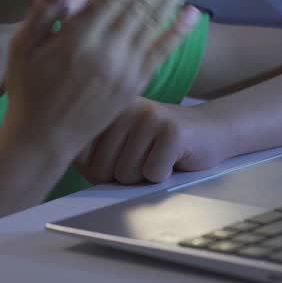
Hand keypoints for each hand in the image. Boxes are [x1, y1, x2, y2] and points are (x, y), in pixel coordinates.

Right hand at [0, 0, 205, 157]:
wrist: (43, 140)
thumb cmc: (28, 90)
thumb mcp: (22, 48)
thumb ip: (44, 12)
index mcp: (76, 37)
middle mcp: (105, 50)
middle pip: (141, 5)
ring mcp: (123, 69)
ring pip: (155, 23)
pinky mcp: (133, 85)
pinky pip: (160, 53)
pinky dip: (178, 32)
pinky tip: (193, 13)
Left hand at [76, 98, 231, 184]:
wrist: (211, 130)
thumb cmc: (159, 144)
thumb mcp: (122, 141)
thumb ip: (93, 152)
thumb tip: (71, 168)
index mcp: (107, 108)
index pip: (80, 156)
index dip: (99, 171)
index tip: (120, 158)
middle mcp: (125, 106)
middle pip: (102, 169)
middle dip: (123, 176)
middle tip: (144, 157)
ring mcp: (150, 116)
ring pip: (126, 174)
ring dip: (145, 176)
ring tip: (158, 155)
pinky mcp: (172, 131)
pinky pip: (153, 174)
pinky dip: (165, 175)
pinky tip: (174, 158)